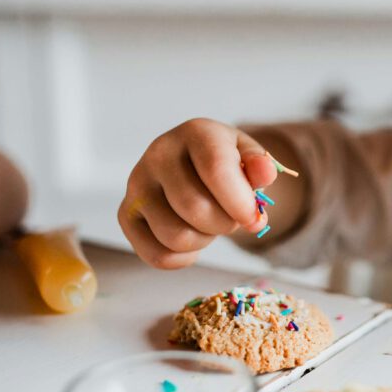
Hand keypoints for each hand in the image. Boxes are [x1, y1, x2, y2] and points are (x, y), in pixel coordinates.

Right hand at [118, 118, 276, 268]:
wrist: (196, 165)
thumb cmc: (228, 163)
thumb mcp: (250, 156)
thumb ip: (261, 165)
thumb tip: (264, 174)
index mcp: (196, 133)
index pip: (216, 171)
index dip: (240, 203)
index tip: (254, 218)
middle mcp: (159, 154)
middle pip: (195, 209)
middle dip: (225, 224)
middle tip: (230, 217)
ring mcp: (137, 184)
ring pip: (175, 236)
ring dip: (204, 240)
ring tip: (209, 223)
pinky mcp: (126, 213)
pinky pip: (156, 255)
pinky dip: (183, 258)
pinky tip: (192, 240)